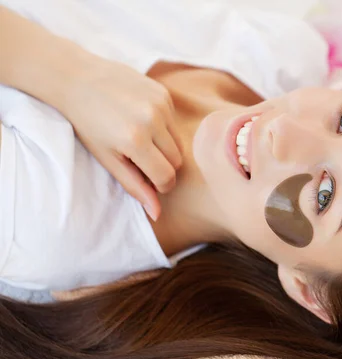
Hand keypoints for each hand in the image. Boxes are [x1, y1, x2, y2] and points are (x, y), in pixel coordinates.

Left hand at [64, 57, 181, 220]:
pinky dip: (163, 128)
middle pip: (177, 161)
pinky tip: (142, 120)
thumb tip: (156, 213)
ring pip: (179, 142)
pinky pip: (174, 122)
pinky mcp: (164, 93)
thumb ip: (135, 186)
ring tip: (141, 140)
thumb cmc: (88, 123)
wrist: (78, 79)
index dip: (161, 186)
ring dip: (165, 148)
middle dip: (164, 167)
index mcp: (135, 141)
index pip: (166, 176)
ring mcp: (161, 104)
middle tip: (142, 161)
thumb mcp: (107, 159)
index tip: (151, 183)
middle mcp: (152, 120)